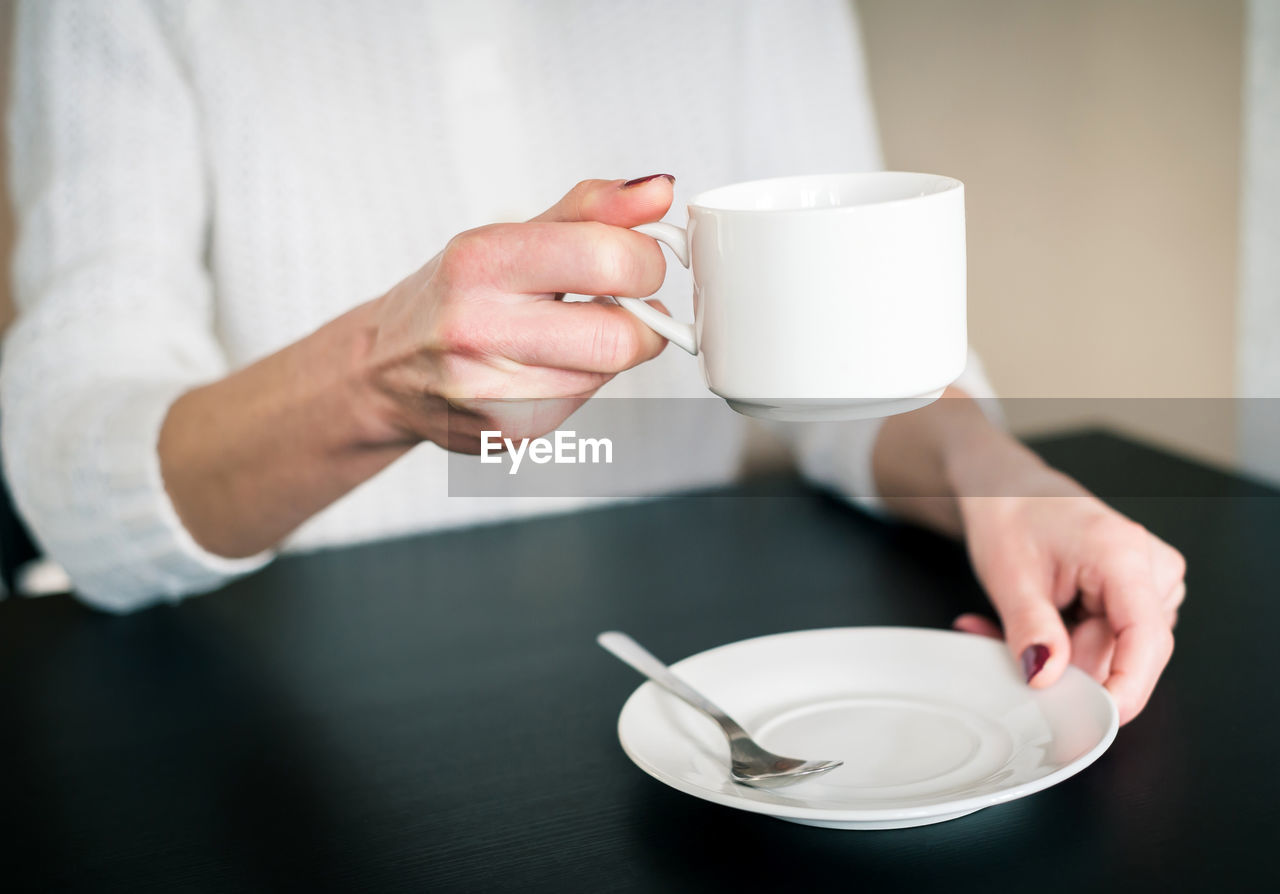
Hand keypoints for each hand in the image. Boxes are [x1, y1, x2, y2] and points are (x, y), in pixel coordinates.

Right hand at [361, 176, 677, 451]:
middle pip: (621, 336)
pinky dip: (584, 380)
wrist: (384, 370)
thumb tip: (659, 191)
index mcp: (481, 263)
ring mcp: (492, 391)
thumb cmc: (454, 295)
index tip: (636, 258)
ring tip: (571, 332)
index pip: (608, 261)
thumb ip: (591, 211)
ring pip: (609, 373)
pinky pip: (586, 402)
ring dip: (612, 350)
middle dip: (644, 318)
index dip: (645, 259)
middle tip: (624, 302)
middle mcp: (479, 329)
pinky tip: (548, 366)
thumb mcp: (509, 236)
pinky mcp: (510, 432)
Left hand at [953, 463, 1185, 724]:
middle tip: (1005, 649)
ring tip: (1011, 627)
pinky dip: (1065, 646)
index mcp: (1123, 554)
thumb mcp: (1009, 575)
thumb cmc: (1010, 516)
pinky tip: (1033, 627)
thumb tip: (1046, 679)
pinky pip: (1108, 644)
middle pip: (1125, 654)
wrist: (1007, 491)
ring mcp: (1150, 584)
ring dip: (1060, 655)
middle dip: (1065, 666)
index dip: (1125, 689)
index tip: (1096, 721)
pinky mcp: (1138, 598)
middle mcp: (1151, 568)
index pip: (1146, 641)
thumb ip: (1031, 629)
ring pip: (1113, 654)